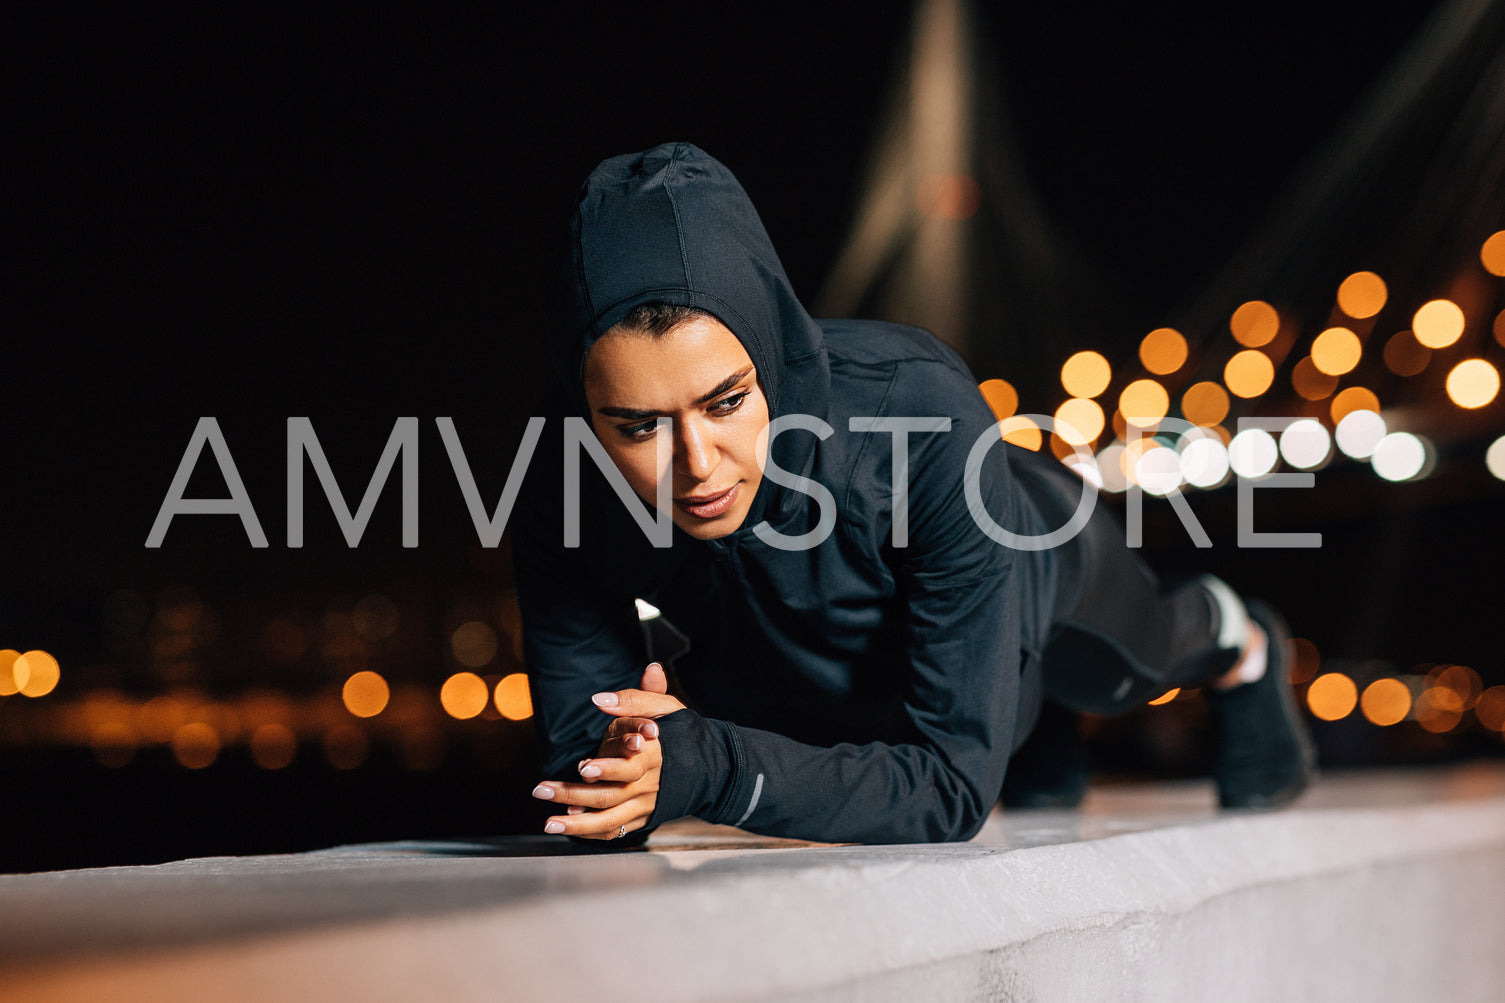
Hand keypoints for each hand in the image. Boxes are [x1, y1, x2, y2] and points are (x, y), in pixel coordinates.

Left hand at [534, 662, 686, 839]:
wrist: (710, 766)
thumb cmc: (681, 733)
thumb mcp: (666, 707)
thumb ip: (636, 698)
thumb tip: (601, 697)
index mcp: (656, 756)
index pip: (632, 765)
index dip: (608, 767)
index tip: (582, 766)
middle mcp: (650, 784)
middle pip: (611, 795)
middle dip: (574, 794)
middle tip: (542, 790)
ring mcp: (645, 804)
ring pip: (609, 820)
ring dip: (576, 824)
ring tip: (548, 823)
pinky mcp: (642, 818)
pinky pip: (615, 830)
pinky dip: (592, 832)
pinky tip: (567, 826)